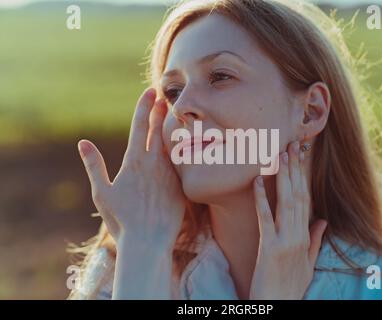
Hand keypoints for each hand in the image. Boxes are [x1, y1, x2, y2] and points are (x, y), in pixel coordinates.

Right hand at [77, 88, 185, 249]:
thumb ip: (94, 165)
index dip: (143, 106)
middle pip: (157, 129)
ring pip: (172, 143)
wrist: (148, 240)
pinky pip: (180, 162)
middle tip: (163, 95)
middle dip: (159, 110)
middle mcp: (154, 163)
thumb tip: (83, 143)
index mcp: (134, 160)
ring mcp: (169, 173)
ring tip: (172, 113)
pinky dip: (181, 149)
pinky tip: (184, 143)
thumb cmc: (121, 219)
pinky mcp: (180, 185)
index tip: (148, 91)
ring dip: (170, 126)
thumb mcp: (103, 192)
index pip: (139, 125)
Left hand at [250, 141, 327, 298]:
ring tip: (280, 155)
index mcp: (305, 236)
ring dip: (282, 177)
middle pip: (298, 196)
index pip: (306, 200)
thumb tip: (324, 220)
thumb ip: (315, 240)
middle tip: (292, 144)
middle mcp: (298, 235)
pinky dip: (261, 199)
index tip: (301, 157)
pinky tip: (256, 181)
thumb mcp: (308, 263)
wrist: (279, 305)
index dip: (303, 177)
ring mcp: (285, 241)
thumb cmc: (291, 286)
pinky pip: (265, 219)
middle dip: (295, 170)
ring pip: (286, 203)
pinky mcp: (269, 248)